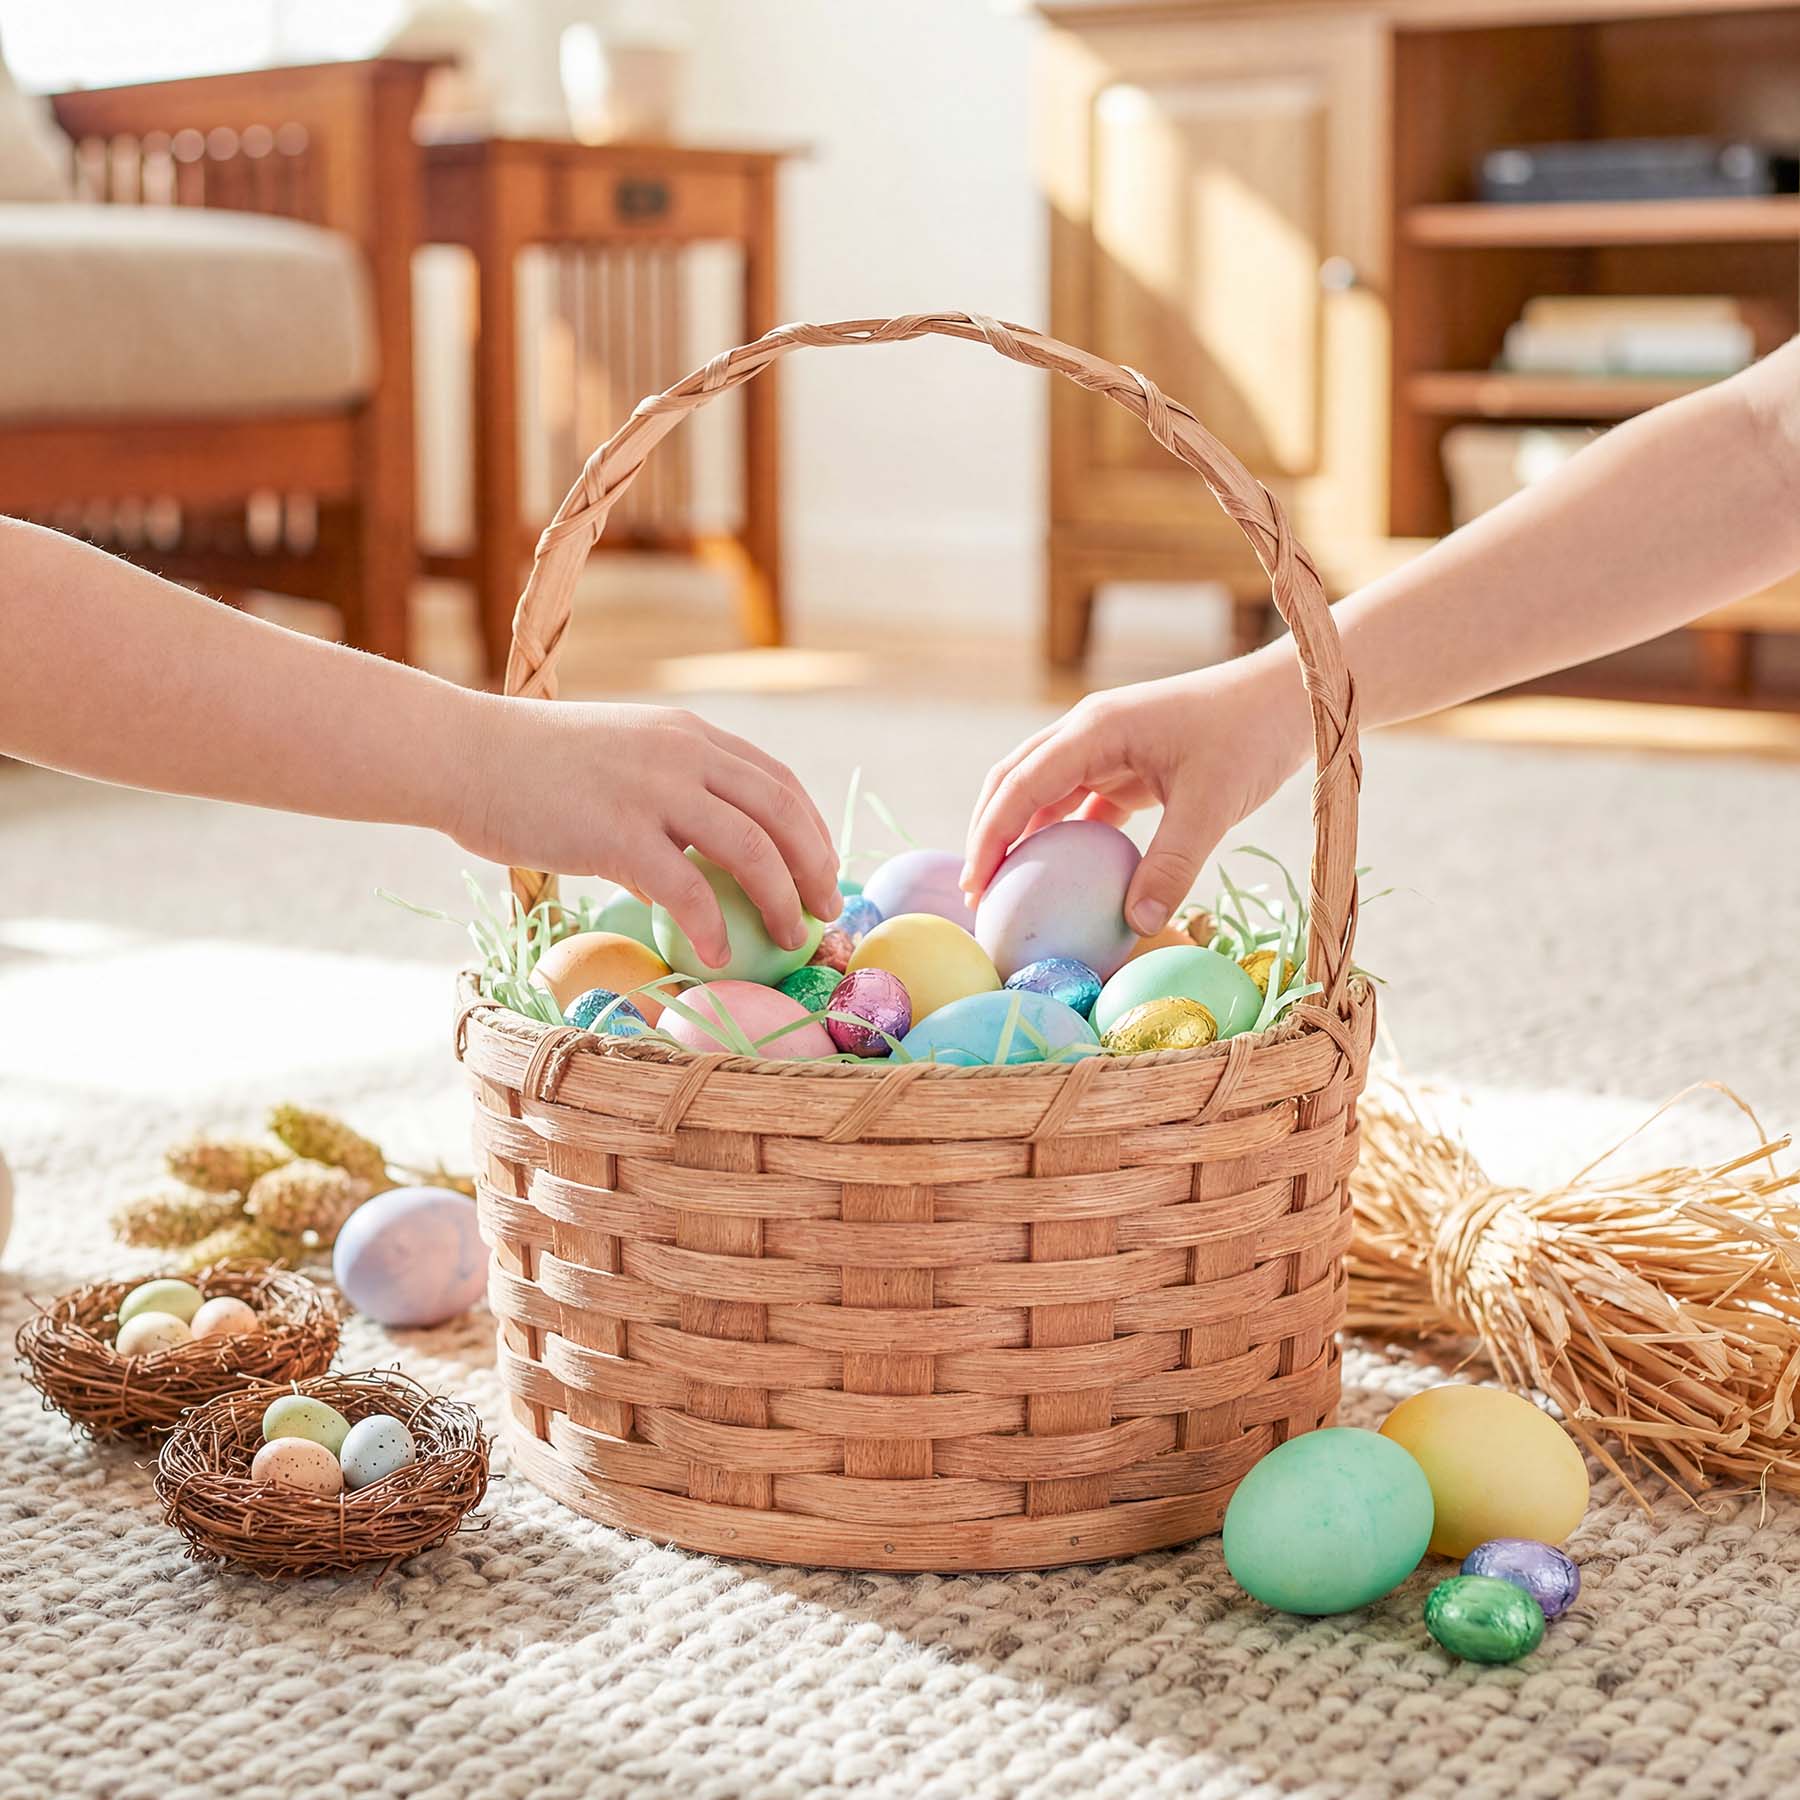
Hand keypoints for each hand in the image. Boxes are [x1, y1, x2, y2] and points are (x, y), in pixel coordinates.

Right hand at [453, 699, 841, 967]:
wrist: (462, 754)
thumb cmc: (528, 768)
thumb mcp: (616, 762)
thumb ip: (663, 801)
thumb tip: (691, 869)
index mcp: (687, 736)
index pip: (776, 779)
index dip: (811, 827)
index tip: (822, 867)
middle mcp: (682, 754)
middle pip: (781, 811)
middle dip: (815, 865)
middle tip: (825, 909)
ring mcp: (653, 791)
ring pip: (750, 848)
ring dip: (781, 899)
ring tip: (790, 938)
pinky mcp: (619, 833)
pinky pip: (688, 890)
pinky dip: (713, 927)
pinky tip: (718, 955)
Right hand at [961, 650, 1311, 935]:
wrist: (1292, 695)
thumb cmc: (1252, 736)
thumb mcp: (1212, 805)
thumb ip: (1172, 865)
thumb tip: (1135, 924)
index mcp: (1095, 729)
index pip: (1021, 784)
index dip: (990, 835)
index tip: (976, 887)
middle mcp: (1089, 732)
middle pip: (1014, 781)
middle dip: (988, 834)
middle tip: (978, 896)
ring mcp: (1108, 747)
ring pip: (1043, 791)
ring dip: (1021, 836)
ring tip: (1007, 891)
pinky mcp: (1130, 765)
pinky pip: (1081, 803)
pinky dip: (1063, 837)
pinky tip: (1060, 879)